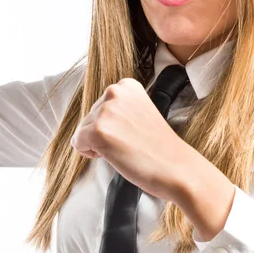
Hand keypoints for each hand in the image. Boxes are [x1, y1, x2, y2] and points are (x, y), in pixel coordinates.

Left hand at [71, 78, 188, 201]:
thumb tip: (94, 117)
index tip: (131, 131)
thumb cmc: (159, 146)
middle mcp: (114, 91)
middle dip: (103, 133)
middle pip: (89, 117)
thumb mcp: (140, 111)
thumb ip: (119, 107)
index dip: (112, 124)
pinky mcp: (97, 131)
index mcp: (127, 85)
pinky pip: (77, 143)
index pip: (100, 105)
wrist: (175, 167)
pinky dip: (89, 153)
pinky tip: (113, 155)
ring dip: (97, 143)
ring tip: (124, 148)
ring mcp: (105, 111)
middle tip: (129, 143)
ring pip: (82, 130)